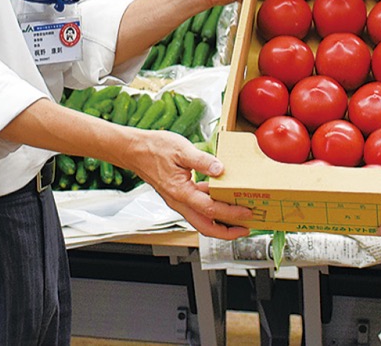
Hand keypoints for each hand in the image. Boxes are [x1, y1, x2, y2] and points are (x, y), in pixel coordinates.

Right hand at [123, 128, 252, 239]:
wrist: (134, 151)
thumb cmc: (154, 149)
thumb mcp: (181, 149)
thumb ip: (202, 160)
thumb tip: (220, 169)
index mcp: (181, 192)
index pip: (210, 209)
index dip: (231, 214)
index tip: (247, 214)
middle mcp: (179, 202)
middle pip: (206, 227)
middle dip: (227, 232)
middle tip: (245, 229)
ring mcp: (178, 201)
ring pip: (202, 220)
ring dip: (221, 223)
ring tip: (238, 218)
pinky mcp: (178, 196)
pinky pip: (197, 209)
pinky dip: (212, 209)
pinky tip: (222, 199)